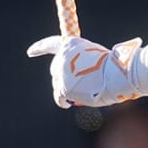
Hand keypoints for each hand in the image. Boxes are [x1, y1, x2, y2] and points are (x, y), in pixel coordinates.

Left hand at [26, 35, 142, 107]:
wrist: (117, 73)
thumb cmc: (114, 65)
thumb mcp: (96, 57)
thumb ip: (82, 64)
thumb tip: (75, 86)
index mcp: (71, 44)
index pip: (50, 44)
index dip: (39, 48)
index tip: (30, 52)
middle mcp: (62, 57)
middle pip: (55, 71)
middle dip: (63, 77)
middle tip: (78, 83)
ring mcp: (61, 73)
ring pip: (58, 85)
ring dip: (68, 90)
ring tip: (84, 91)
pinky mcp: (63, 88)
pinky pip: (60, 98)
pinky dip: (63, 101)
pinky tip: (68, 104)